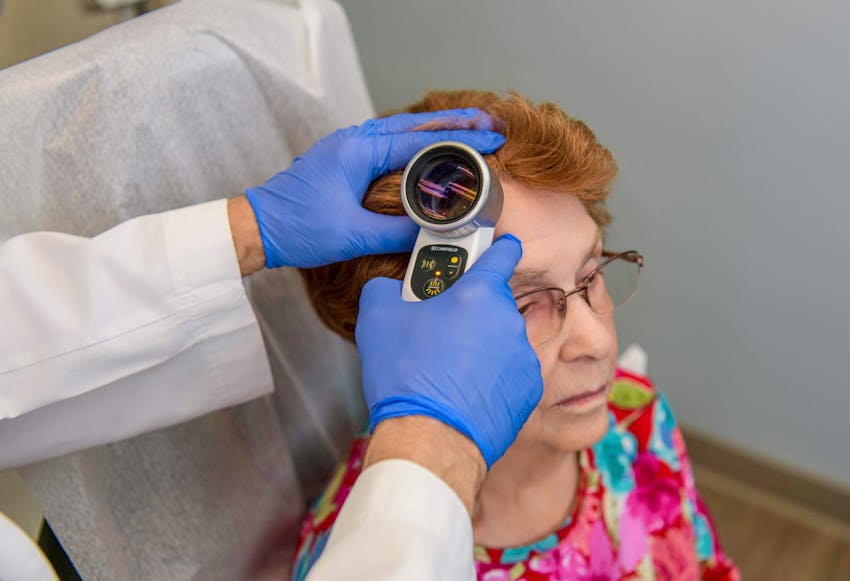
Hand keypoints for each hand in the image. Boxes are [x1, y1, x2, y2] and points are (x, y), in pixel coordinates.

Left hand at [244, 109, 505, 267]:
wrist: (259, 227)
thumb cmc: (297, 228)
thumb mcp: (353, 235)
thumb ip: (397, 231)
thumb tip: (435, 230)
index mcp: (359, 151)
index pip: (421, 141)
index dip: (461, 141)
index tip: (492, 141)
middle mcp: (355, 141)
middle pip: (415, 125)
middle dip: (455, 124)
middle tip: (489, 124)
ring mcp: (348, 147)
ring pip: (402, 131)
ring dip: (436, 130)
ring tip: (468, 130)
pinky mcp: (345, 160)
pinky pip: (388, 143)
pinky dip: (414, 142)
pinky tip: (428, 150)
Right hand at [356, 235, 543, 467]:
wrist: (430, 438)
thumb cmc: (406, 375)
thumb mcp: (376, 316)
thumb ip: (387, 287)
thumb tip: (391, 287)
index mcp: (479, 292)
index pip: (503, 251)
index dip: (496, 247)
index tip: (493, 249)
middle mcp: (509, 320)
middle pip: (493, 302)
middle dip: (470, 311)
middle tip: (441, 330)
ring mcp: (523, 356)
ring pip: (501, 339)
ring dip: (481, 345)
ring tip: (448, 369)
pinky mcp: (528, 389)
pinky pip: (509, 372)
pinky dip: (492, 377)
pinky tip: (464, 391)